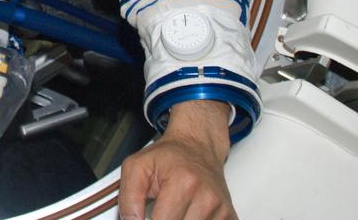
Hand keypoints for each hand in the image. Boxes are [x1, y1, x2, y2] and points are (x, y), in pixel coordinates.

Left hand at [118, 99, 234, 219]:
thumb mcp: (137, 166)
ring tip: (174, 211)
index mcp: (183, 183)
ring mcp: (221, 209)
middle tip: (160, 210)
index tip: (146, 218)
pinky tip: (189, 214)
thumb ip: (128, 197)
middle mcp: (207, 197)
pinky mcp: (229, 216)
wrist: (198, 145)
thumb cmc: (169, 156)